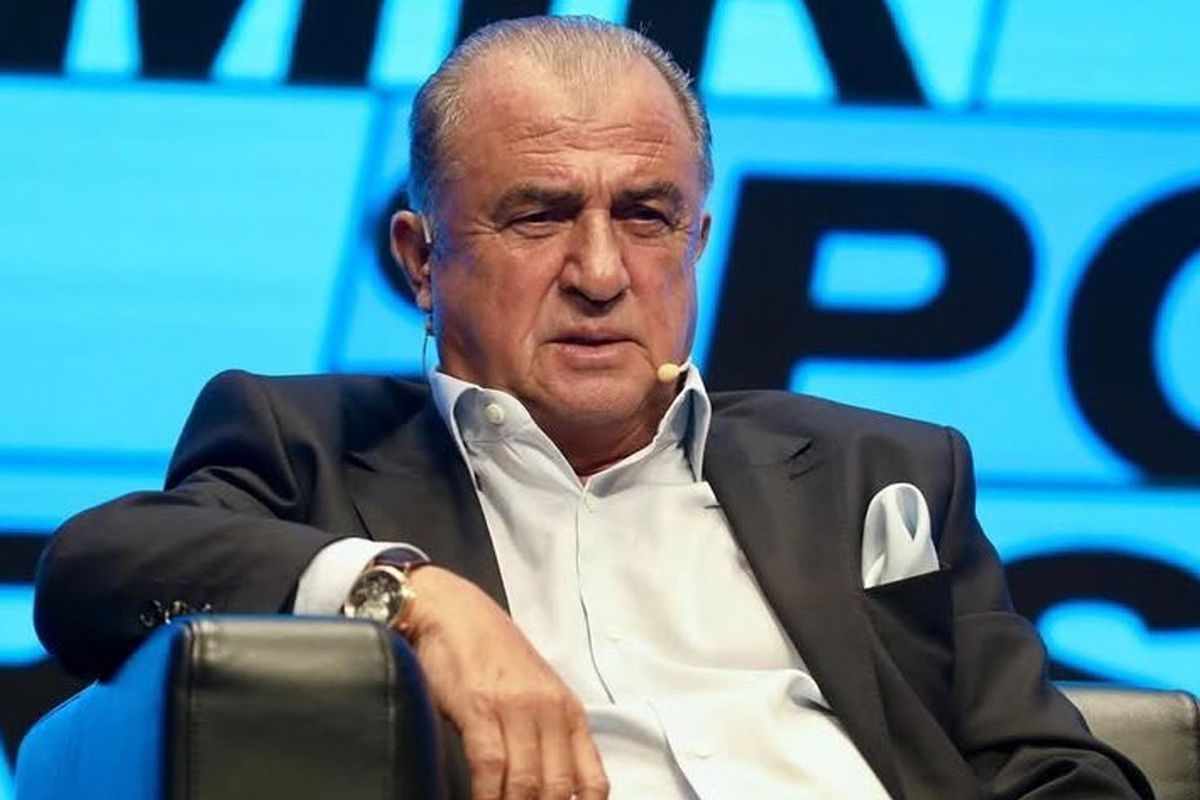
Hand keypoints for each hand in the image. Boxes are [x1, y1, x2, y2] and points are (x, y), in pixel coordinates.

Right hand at [405, 567, 609, 799]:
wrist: (453, 611)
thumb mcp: (535, 694)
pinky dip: (487, 796)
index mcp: (568, 712)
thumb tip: (554, 789)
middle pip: (559, 789)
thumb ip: (548, 737)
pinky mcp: (480, 707)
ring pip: (527, 783)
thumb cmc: (491, 655)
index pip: (593, 780)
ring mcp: (516, 709)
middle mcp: (549, 711)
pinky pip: (491, 766)